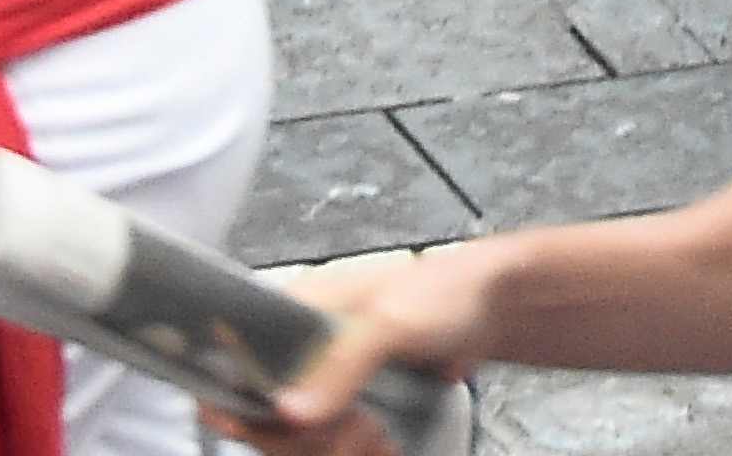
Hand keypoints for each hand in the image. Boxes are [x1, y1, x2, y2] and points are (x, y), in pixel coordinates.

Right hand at [212, 247, 496, 452]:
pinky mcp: (351, 404)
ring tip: (376, 435)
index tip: (283, 427)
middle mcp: (298, 348)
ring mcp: (325, 380)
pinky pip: (332, 445)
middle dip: (307, 439)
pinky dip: (356, 452)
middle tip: (355, 429)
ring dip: (339, 449)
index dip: (246, 406)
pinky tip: (384, 444)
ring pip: (300, 440)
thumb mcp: (391, 321)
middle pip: (266, 419)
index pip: (235, 367)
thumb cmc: (445, 292)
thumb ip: (340, 363)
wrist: (497, 307)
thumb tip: (289, 411)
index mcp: (291, 310)